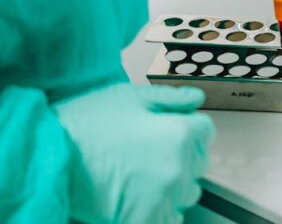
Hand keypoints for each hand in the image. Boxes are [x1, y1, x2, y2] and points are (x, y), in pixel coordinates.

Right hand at [54, 83, 214, 223]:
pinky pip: (171, 219)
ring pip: (187, 192)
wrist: (48, 157)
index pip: (206, 131)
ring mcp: (164, 196)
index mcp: (180, 132)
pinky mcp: (146, 219)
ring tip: (142, 176)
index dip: (187, 128)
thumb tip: (196, 99)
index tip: (169, 131)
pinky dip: (162, 211)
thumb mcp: (130, 96)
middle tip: (150, 154)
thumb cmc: (85, 123)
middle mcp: (179, 165)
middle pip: (199, 162)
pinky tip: (141, 199)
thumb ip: (170, 98)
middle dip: (182, 155)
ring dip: (174, 185)